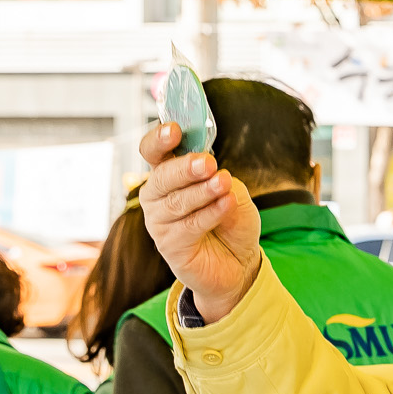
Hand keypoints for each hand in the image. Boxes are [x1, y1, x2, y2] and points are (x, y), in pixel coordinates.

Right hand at [136, 122, 262, 322]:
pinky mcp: (169, 245)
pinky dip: (210, 213)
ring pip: (176, 202)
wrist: (238, 263)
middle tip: (207, 162)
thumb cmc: (231, 221)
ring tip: (224, 183)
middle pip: (161, 176)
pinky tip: (226, 204)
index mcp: (169, 175)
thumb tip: (216, 176)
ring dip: (202, 191)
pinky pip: (189, 226)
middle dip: (185, 167)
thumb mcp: (234, 192)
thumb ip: (223, 180)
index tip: (175, 130)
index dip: (160, 139)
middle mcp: (158, 196)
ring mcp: (160, 222)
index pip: (154, 152)